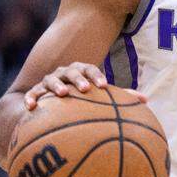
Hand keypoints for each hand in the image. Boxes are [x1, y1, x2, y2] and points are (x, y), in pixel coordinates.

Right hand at [23, 62, 145, 109]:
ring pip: (52, 80)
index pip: (90, 69)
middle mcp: (65, 73)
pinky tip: (31, 107)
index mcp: (82, 71)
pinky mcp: (36, 91)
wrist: (54, 94)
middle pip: (72, 72)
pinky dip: (31, 99)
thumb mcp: (98, 93)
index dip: (96, 76)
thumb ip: (119, 96)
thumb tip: (145, 101)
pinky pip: (32, 94)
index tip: (104, 85)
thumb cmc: (83, 94)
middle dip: (79, 79)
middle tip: (85, 89)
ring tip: (62, 95)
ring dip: (57, 86)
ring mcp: (49, 80)